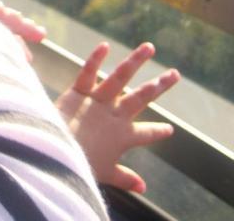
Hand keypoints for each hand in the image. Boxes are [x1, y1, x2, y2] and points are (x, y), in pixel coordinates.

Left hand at [56, 42, 179, 192]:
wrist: (58, 153)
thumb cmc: (80, 166)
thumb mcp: (106, 175)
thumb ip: (125, 179)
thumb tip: (143, 188)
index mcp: (124, 137)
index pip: (147, 134)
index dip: (158, 131)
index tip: (170, 129)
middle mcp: (115, 115)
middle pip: (142, 97)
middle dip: (160, 85)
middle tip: (175, 73)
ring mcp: (98, 101)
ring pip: (121, 77)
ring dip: (136, 61)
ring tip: (149, 47)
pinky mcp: (78, 92)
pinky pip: (88, 72)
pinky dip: (96, 58)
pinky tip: (105, 45)